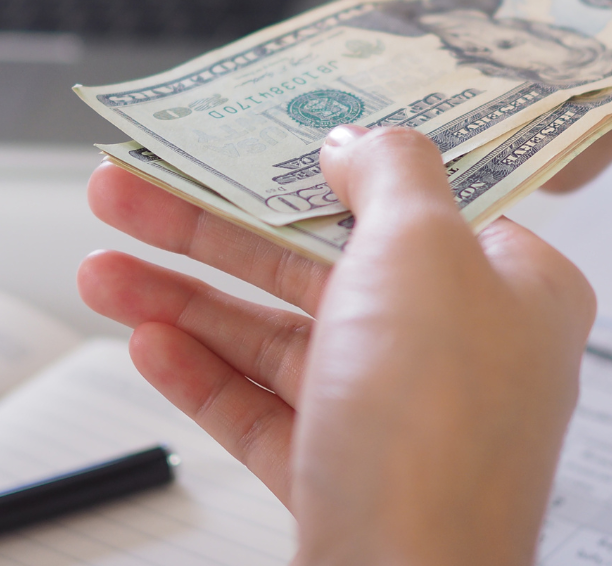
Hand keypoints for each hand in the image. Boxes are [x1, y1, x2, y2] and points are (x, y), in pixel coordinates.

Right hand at [78, 126, 595, 565]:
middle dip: (215, 228)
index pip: (412, 199)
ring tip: (103, 270)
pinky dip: (205, 373)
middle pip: (318, 260)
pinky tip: (148, 343)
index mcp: (508, 285)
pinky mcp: (343, 472)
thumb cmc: (438, 426)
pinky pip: (262, 408)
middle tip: (137, 194)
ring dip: (187, 299)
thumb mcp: (424, 250)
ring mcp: (397, 412)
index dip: (330, 161)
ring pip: (277, 335)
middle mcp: (457, 346)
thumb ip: (393, 171)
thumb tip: (359, 140)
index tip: (259, 139)